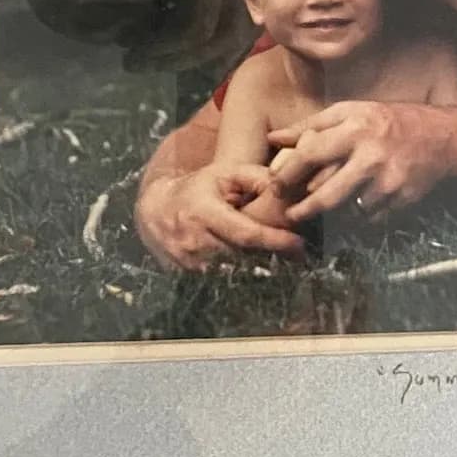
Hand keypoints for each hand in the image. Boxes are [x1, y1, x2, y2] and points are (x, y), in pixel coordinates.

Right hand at [134, 162, 303, 271]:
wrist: (157, 209)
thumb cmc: (199, 188)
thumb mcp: (224, 174)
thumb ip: (256, 176)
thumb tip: (284, 185)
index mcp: (204, 212)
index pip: (245, 233)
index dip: (274, 241)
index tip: (299, 245)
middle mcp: (194, 241)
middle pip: (242, 259)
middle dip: (272, 259)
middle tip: (298, 257)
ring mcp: (188, 263)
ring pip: (233, 274)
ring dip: (259, 271)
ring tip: (283, 264)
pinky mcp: (186, 277)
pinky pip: (220, 282)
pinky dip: (241, 278)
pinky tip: (257, 270)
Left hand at [267, 101, 456, 223]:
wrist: (439, 137)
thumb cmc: (386, 121)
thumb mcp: (350, 112)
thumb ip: (310, 126)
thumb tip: (273, 138)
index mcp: (355, 128)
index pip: (310, 155)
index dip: (287, 175)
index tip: (274, 187)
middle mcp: (371, 155)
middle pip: (326, 196)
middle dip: (304, 208)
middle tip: (292, 212)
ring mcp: (388, 181)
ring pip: (346, 212)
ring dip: (332, 215)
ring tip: (324, 209)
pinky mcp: (401, 200)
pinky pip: (369, 219)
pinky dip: (357, 217)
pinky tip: (355, 206)